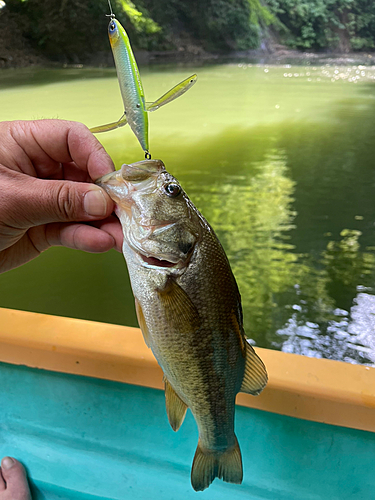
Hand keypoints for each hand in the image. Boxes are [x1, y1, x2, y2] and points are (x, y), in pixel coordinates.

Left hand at [0, 119, 122, 273]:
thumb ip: (59, 199)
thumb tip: (101, 200)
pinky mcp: (45, 228)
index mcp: (24, 144)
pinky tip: (99, 244)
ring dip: (102, 222)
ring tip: (119, 237)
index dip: (95, 157)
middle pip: (84, 174)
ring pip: (82, 207)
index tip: (110, 182)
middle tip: (124, 214)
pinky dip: (87, 238)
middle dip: (105, 195)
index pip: (72, 139)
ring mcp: (43, 200)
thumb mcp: (11, 198)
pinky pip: (72, 230)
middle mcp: (38, 169)